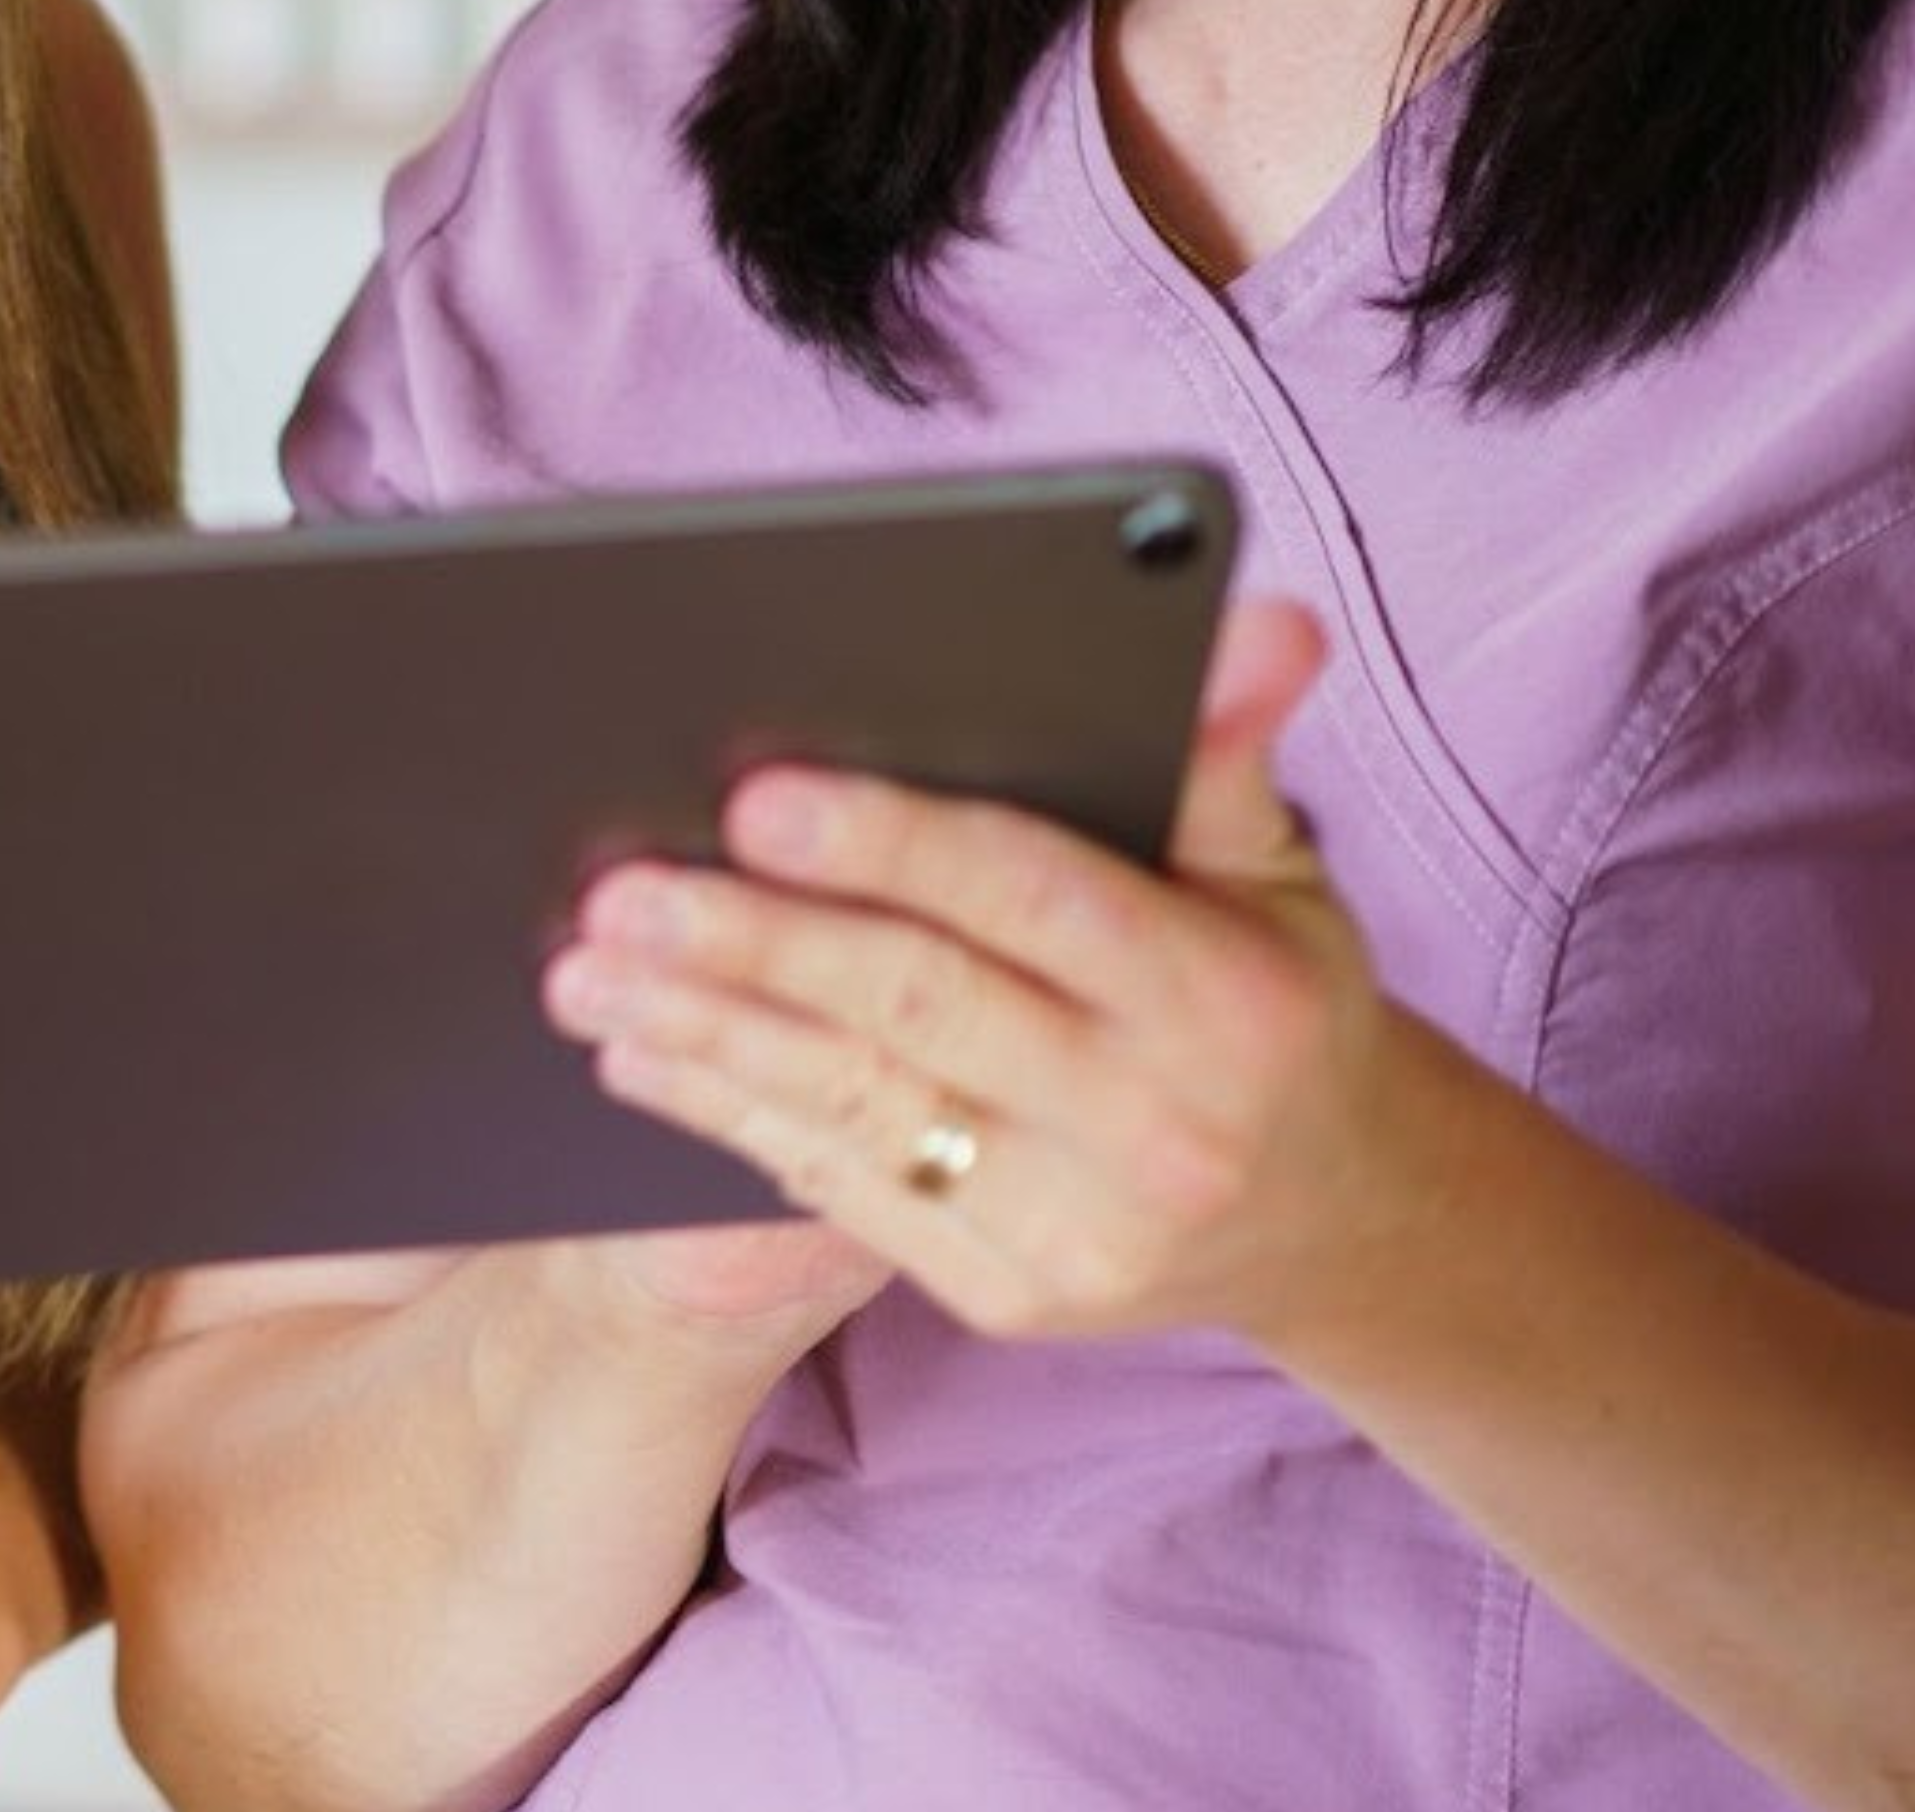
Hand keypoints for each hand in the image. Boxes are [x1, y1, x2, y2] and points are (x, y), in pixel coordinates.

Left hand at [538, 599, 1440, 1344]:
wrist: (1328, 1217)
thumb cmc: (1268, 995)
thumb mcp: (1272, 867)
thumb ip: (1222, 747)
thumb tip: (1262, 620)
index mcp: (1226, 1001)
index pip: (1036, 900)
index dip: (894, 847)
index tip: (757, 799)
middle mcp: (1160, 1126)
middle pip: (918, 1010)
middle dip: (753, 943)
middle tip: (619, 891)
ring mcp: (1083, 1230)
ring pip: (858, 1106)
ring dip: (704, 1034)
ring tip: (586, 972)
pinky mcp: (1012, 1293)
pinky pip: (845, 1190)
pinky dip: (732, 1116)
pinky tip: (642, 1057)